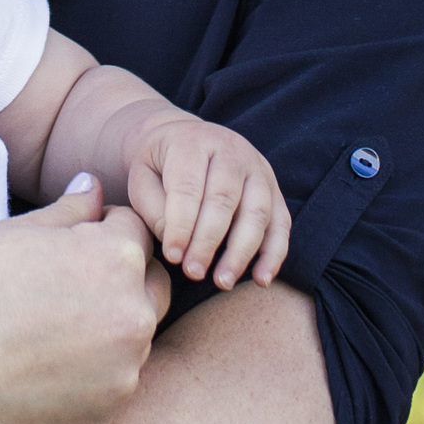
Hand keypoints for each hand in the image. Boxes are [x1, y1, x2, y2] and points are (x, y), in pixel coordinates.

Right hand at [0, 177, 164, 423]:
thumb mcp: (17, 233)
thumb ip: (72, 211)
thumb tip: (96, 188)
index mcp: (117, 260)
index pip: (136, 230)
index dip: (100, 230)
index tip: (61, 247)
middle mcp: (133, 320)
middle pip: (150, 285)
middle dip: (121, 277)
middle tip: (60, 287)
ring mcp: (121, 376)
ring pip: (133, 339)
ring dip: (108, 329)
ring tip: (45, 329)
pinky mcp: (102, 418)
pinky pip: (110, 385)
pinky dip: (88, 376)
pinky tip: (38, 368)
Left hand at [123, 113, 289, 287]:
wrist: (185, 140)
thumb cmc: (160, 167)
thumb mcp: (143, 178)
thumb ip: (155, 210)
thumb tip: (178, 247)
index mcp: (194, 143)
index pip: (189, 187)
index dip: (181, 225)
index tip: (172, 257)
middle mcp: (231, 150)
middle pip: (224, 200)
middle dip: (208, 242)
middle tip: (193, 273)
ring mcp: (258, 168)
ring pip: (257, 212)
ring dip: (241, 252)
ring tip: (223, 282)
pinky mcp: (274, 189)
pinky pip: (281, 223)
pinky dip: (274, 254)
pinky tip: (260, 280)